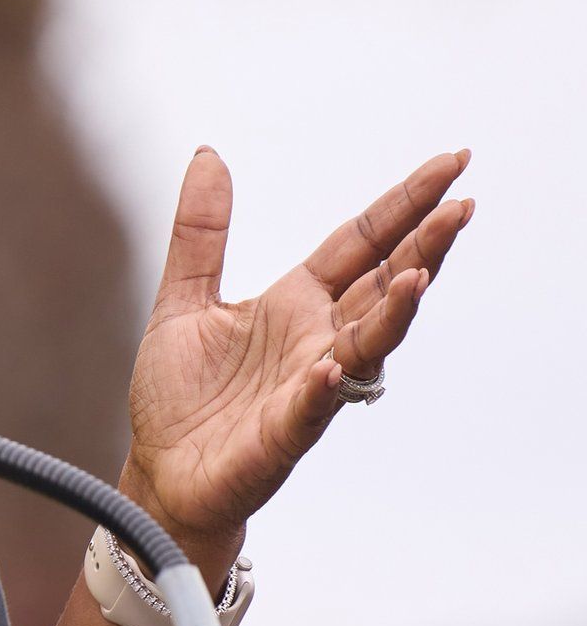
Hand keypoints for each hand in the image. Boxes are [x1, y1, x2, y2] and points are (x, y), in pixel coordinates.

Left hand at [118, 147, 472, 572]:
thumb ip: (200, 232)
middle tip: (462, 204)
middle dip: (424, 247)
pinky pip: (312, 406)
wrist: (162, 471)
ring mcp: (309, 385)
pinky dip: (324, 385)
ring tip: (417, 274)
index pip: (361, 243)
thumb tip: (209, 154)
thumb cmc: (182, 393)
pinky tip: (332, 364)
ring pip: (366, 343)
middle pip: (383, 284)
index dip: (403, 205)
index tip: (451, 164)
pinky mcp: (284, 432)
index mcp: (296, 301)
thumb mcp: (182, 297)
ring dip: (393, 311)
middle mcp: (316, 338)